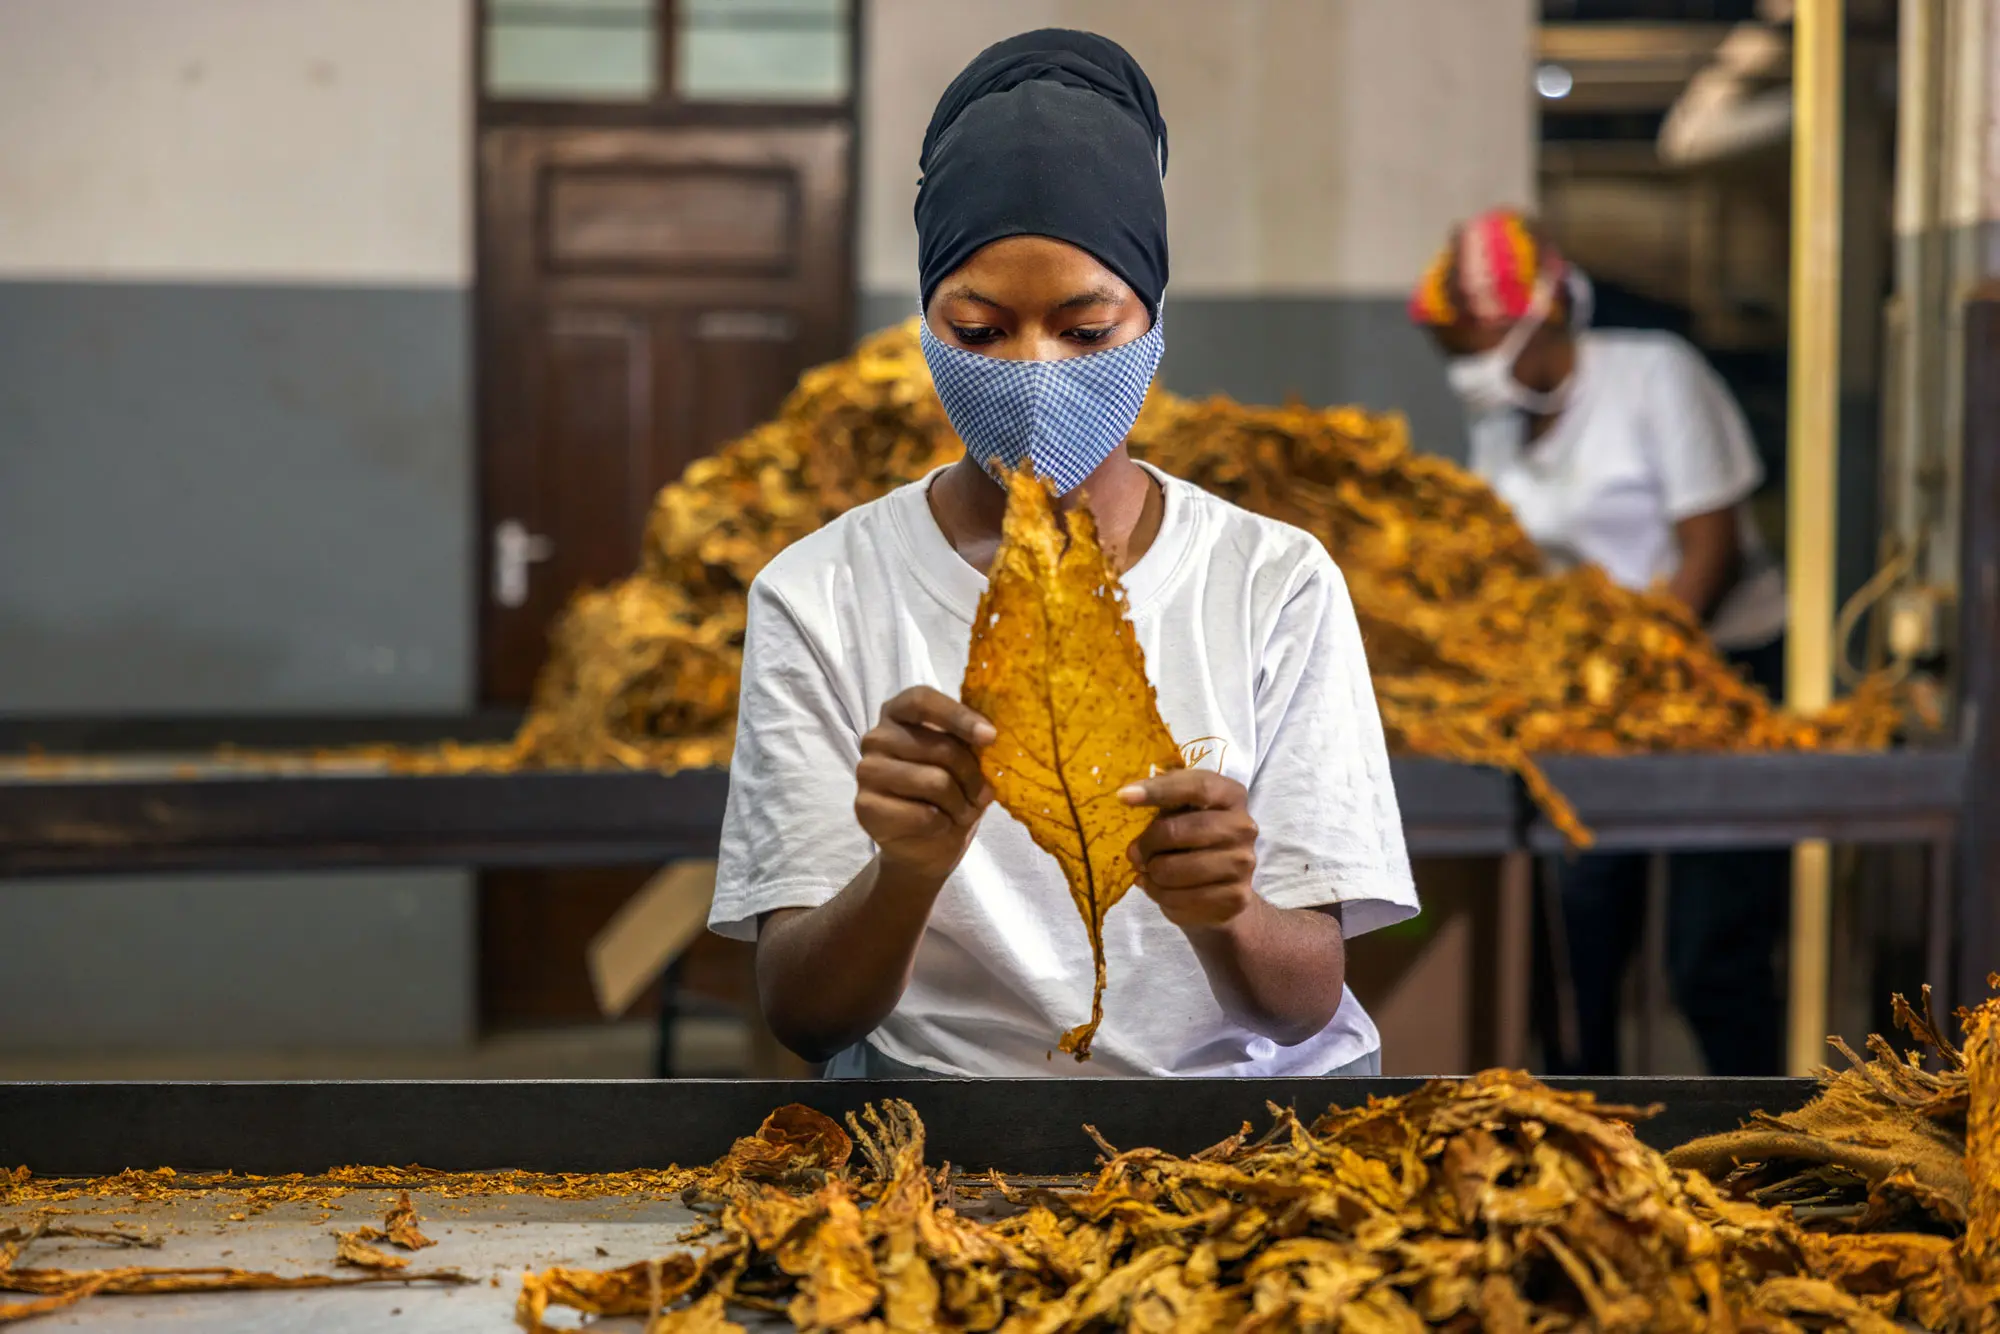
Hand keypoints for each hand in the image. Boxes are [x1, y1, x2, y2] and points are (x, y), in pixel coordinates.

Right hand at [855, 687, 995, 881]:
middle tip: (984, 794)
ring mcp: (867, 771)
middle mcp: (877, 737)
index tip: (990, 736)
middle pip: (939, 746)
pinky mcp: (865, 806)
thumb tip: (992, 733)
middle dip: (972, 776)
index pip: (923, 700)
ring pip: (934, 781)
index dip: (958, 716)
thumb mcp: (966, 761)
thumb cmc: (949, 793)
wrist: (927, 845)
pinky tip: (939, 825)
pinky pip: (921, 814)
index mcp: (899, 713)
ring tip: (963, 812)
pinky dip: (942, 824)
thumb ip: (971, 741)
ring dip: (960, 803)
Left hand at [1121, 770, 1258, 929]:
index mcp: (1231, 795)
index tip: (1123, 797)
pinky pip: (1180, 898)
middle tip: (1133, 853)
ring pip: (1173, 870)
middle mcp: (1244, 827)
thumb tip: (1127, 797)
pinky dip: (1160, 895)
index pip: (1197, 787)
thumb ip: (1163, 803)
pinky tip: (1162, 889)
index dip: (1158, 790)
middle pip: (1177, 831)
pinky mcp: (1235, 898)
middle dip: (1146, 844)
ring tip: (1150, 872)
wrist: (1223, 888)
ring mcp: (1243, 864)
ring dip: (1151, 874)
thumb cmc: (1193, 840)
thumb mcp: (1182, 812)